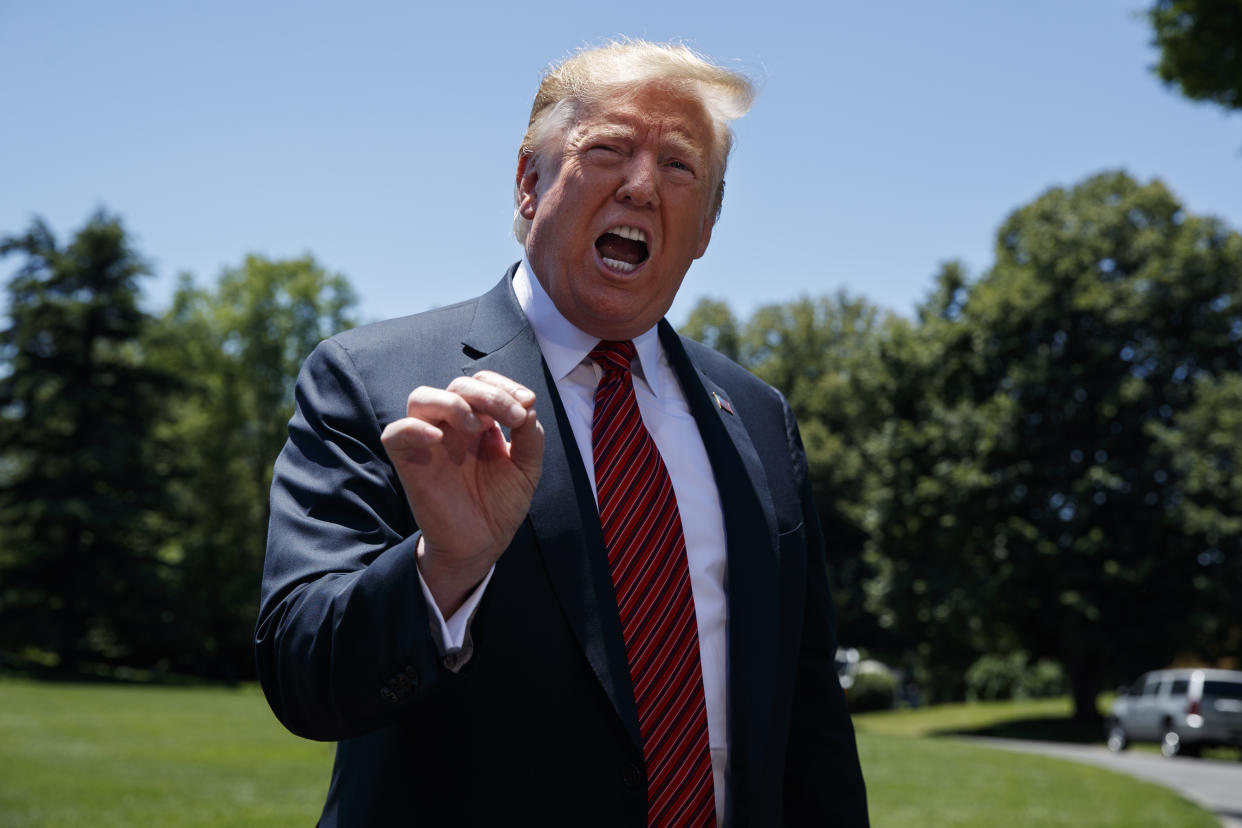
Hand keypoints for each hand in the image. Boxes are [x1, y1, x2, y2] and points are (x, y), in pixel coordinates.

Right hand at [380, 370, 543, 615]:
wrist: (482, 544)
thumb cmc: (500, 504)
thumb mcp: (526, 468)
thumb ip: (530, 437)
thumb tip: (528, 405)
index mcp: (479, 422)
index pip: (482, 383)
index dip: (503, 385)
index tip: (527, 403)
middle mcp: (452, 426)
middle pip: (457, 386)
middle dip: (488, 394)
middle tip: (511, 416)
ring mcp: (428, 441)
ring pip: (422, 398)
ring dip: (453, 403)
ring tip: (478, 426)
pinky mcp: (409, 462)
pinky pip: (395, 433)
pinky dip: (413, 428)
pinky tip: (439, 439)